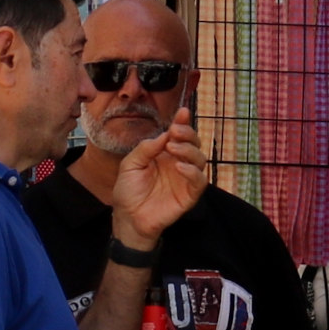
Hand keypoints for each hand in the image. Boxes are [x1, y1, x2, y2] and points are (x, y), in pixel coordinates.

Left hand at [110, 112, 209, 248]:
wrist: (128, 217)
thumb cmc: (128, 191)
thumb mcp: (130, 164)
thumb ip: (146, 148)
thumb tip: (164, 134)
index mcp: (164, 153)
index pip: (178, 135)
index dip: (183, 122)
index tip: (182, 112)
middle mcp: (178, 163)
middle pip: (194, 143)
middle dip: (188, 133)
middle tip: (175, 132)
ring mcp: (185, 179)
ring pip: (200, 159)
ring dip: (189, 150)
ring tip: (173, 148)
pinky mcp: (190, 195)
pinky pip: (200, 181)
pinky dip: (192, 172)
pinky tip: (179, 167)